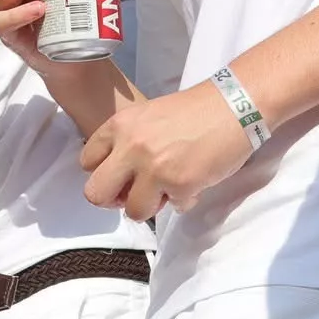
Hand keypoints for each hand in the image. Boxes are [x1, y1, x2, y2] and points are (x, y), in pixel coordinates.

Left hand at [80, 81, 254, 220]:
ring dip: (152, 205)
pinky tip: (194, 181)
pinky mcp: (180, 184)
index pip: (86, 162)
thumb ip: (127, 143)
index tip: (121, 177)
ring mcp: (153, 168)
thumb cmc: (193, 111)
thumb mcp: (146, 117)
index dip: (104, 174)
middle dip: (116, 200)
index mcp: (119, 126)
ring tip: (169, 189)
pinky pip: (173, 208)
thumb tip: (119, 179)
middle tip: (136, 194)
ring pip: (133, 211)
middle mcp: (130, 147)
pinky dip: (184, 200)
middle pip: (96, 194)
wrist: (231, 106)